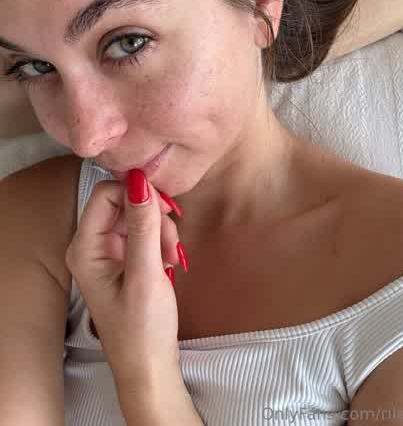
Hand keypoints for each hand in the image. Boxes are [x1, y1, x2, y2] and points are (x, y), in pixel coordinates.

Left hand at [65, 169, 185, 394]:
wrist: (150, 367)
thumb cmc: (143, 328)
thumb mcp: (146, 274)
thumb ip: (143, 226)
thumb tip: (139, 179)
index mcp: (85, 248)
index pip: (106, 194)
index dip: (136, 194)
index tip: (166, 210)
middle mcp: (92, 246)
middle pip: (124, 204)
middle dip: (153, 217)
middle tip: (172, 243)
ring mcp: (109, 253)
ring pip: (138, 217)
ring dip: (161, 231)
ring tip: (173, 259)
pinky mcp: (125, 260)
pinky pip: (144, 233)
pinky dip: (161, 242)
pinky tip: (170, 262)